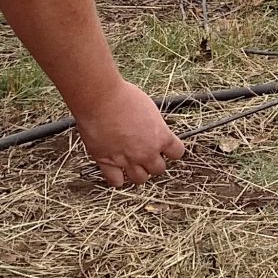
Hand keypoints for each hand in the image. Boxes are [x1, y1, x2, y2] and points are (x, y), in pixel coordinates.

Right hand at [71, 79, 185, 186]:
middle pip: (159, 169)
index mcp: (161, 136)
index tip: (167, 148)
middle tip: (147, 155)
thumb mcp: (149, 107)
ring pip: (139, 179)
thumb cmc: (123, 96)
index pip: (177, 153)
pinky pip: (116, 181)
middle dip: (154, 163)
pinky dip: (117, 178)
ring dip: (138, 173)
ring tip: (133, 164)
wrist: (100, 98)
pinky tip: (117, 171)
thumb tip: (153, 129)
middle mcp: (146, 152)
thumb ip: (154, 125)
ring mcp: (127, 160)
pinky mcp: (107, 162)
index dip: (171, 150)